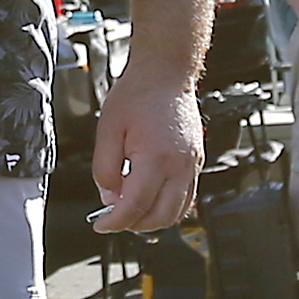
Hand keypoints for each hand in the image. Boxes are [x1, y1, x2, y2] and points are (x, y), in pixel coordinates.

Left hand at [89, 69, 201, 233]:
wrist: (165, 73)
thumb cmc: (138, 93)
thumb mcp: (107, 129)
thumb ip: (105, 168)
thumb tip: (109, 197)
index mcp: (156, 156)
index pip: (136, 205)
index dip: (116, 221)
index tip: (102, 225)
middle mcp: (179, 164)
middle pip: (160, 216)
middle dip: (134, 225)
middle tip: (114, 219)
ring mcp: (192, 164)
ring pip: (177, 212)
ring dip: (153, 220)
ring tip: (131, 211)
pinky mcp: (196, 161)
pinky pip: (186, 197)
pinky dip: (168, 206)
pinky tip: (150, 199)